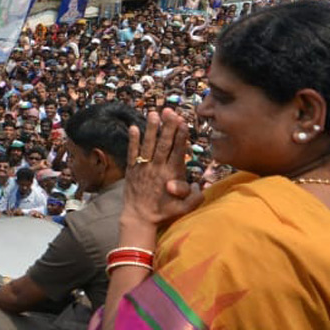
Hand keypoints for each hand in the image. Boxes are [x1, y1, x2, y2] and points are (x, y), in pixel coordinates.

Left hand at [122, 109, 201, 231]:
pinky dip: (132, 140)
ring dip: (151, 129)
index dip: (180, 136)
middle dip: (167, 127)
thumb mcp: (184, 208)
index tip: (182, 121)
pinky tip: (133, 127)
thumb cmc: (164, 212)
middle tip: (169, 110)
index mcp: (171, 175)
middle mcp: (157, 168)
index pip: (177, 151)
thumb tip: (197, 185)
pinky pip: (131, 152)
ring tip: (154, 113)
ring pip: (148, 145)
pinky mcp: (131, 169)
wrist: (139, 218)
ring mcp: (143, 168)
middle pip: (163, 144)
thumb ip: (194, 197)